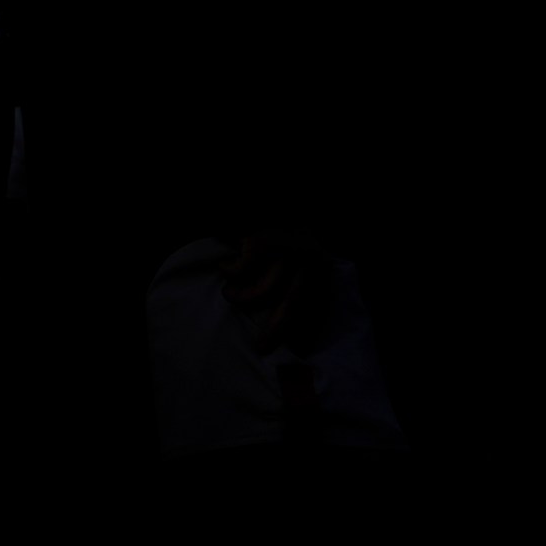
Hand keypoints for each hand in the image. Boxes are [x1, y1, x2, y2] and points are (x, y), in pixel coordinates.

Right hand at [214, 233, 334, 356]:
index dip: (309, 328)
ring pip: (262, 291)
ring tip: (230, 295)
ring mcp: (282, 250)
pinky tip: (225, 266)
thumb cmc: (280, 222)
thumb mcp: (303, 246)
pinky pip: (240, 271)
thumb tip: (299, 320)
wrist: (265, 196)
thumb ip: (304, 277)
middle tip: (262, 347)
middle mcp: (305, 257)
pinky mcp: (258, 243)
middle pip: (292, 304)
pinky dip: (230, 271)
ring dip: (241, 297)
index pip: (318, 303)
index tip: (301, 349)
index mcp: (319, 262)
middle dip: (277, 329)